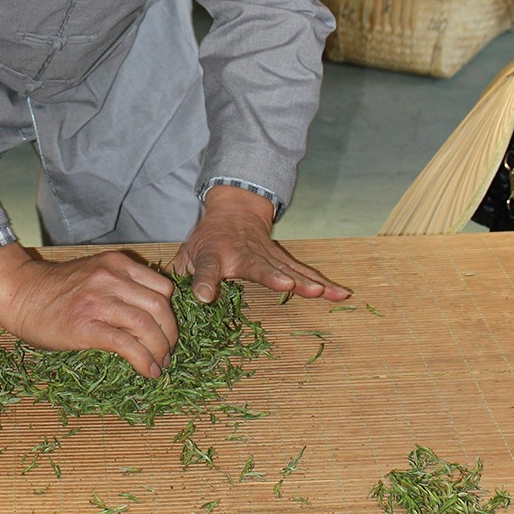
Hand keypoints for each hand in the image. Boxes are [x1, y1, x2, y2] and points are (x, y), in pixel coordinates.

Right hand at [0, 242, 177, 378]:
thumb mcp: (94, 274)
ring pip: (147, 326)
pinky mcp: (87, 325)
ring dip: (160, 350)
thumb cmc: (55, 289)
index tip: (166, 330)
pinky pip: (127, 344)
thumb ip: (121, 285)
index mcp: (117, 264)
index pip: (162, 288)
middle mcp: (112, 278)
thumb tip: (149, 316)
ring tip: (160, 364)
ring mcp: (99, 301)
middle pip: (161, 307)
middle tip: (167, 351)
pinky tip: (148, 371)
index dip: (170, 313)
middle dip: (170, 334)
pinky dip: (144, 360)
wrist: (20, 294)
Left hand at [171, 185, 350, 303]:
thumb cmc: (208, 240)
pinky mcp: (283, 260)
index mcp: (213, 255)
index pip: (206, 268)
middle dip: (273, 277)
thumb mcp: (187, 253)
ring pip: (288, 268)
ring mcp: (266, 255)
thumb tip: (172, 301)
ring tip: (322, 293)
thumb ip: (182, 275)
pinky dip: (323, 284)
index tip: (204, 296)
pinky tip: (341, 295)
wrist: (235, 212)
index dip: (203, 282)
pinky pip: (304, 273)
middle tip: (287, 286)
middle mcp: (243, 254)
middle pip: (259, 266)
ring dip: (306, 281)